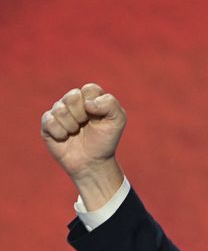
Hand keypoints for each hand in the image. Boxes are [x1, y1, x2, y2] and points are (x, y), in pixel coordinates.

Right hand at [41, 83, 125, 208]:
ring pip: (60, 109)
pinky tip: (65, 137)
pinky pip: (49, 121)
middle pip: (71, 96)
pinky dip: (60, 133)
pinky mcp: (47, 123)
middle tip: (85, 125)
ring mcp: (59, 111)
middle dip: (81, 115)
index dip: (94, 105)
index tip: (98, 117)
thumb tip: (87, 103)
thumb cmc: (105, 139)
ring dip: (72, 125)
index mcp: (90, 97)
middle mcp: (73, 101)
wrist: (92, 161)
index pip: (89, 89)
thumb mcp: (118, 120)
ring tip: (76, 132)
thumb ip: (110, 104)